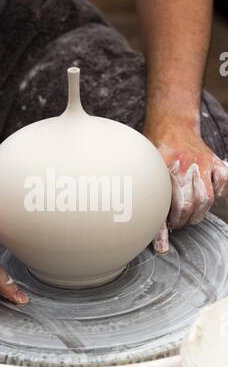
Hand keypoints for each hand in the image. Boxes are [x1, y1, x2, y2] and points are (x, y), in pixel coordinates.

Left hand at [143, 115, 227, 253]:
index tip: (162, 243)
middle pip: (191, 205)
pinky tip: (212, 196)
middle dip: (183, 220)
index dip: (165, 228)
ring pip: (207, 197)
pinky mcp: (213, 160)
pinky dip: (221, 191)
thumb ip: (147, 196)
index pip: (168, 206)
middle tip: (176, 223)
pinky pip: (224, 179)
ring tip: (189, 217)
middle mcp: (185, 167)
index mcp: (166, 170)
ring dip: (199, 213)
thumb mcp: (146, 170)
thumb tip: (146, 224)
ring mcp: (201, 163)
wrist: (170, 123)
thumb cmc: (153, 149)